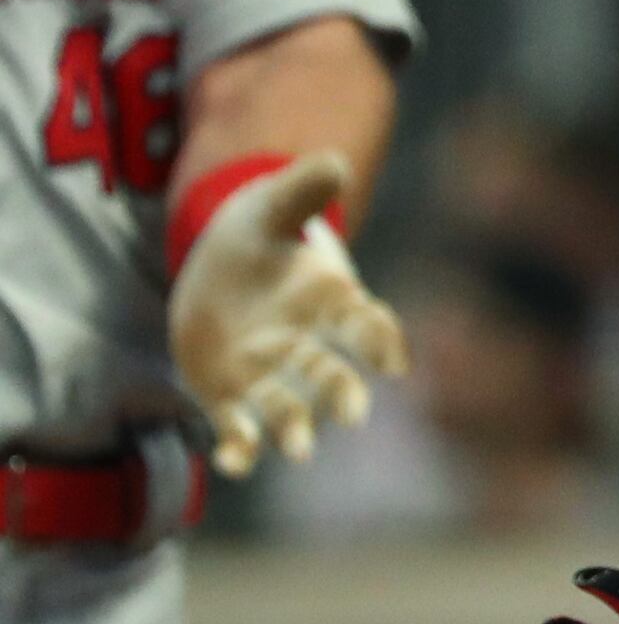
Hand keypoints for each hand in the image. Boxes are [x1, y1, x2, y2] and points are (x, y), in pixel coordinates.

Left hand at [164, 153, 405, 475]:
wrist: (220, 266)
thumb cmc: (260, 232)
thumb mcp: (276, 204)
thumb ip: (304, 188)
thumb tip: (334, 163)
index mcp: (326, 298)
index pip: (362, 321)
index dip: (381, 341)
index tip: (394, 364)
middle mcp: (302, 342)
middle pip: (328, 372)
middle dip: (341, 394)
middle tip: (352, 416)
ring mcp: (265, 371)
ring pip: (285, 405)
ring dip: (293, 427)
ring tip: (297, 450)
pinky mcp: (225, 393)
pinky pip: (235, 425)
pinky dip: (238, 448)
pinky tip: (231, 461)